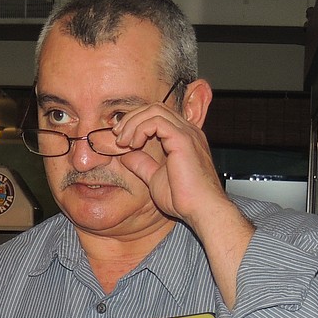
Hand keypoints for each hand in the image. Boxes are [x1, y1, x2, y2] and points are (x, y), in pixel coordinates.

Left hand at [112, 93, 226, 227]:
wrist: (200, 209)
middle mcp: (187, 131)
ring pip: (155, 110)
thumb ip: (143, 164)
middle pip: (155, 108)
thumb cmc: (184, 198)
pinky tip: (134, 144)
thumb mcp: (155, 178)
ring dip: (133, 123)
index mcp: (182, 138)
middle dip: (131, 118)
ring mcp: (187, 133)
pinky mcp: (183, 139)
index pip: (158, 115)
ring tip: (123, 142)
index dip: (136, 122)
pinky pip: (157, 121)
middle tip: (117, 136)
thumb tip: (127, 156)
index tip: (120, 139)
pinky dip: (140, 129)